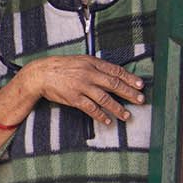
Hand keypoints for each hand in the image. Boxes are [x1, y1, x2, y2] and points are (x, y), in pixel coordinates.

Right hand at [11, 55, 144, 124]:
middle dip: (129, 93)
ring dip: (117, 108)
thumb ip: (95, 67)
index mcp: (92, 63)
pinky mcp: (74, 98)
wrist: (41, 74)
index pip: (115, 70)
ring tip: (127, 115)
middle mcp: (89, 74)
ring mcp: (82, 86)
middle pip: (114, 84)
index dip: (129, 78)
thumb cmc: (61, 67)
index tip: (140, 84)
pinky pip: (91, 108)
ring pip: (105, 98)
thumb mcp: (80, 61)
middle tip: (141, 100)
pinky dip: (101, 115)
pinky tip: (108, 121)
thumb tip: (112, 74)